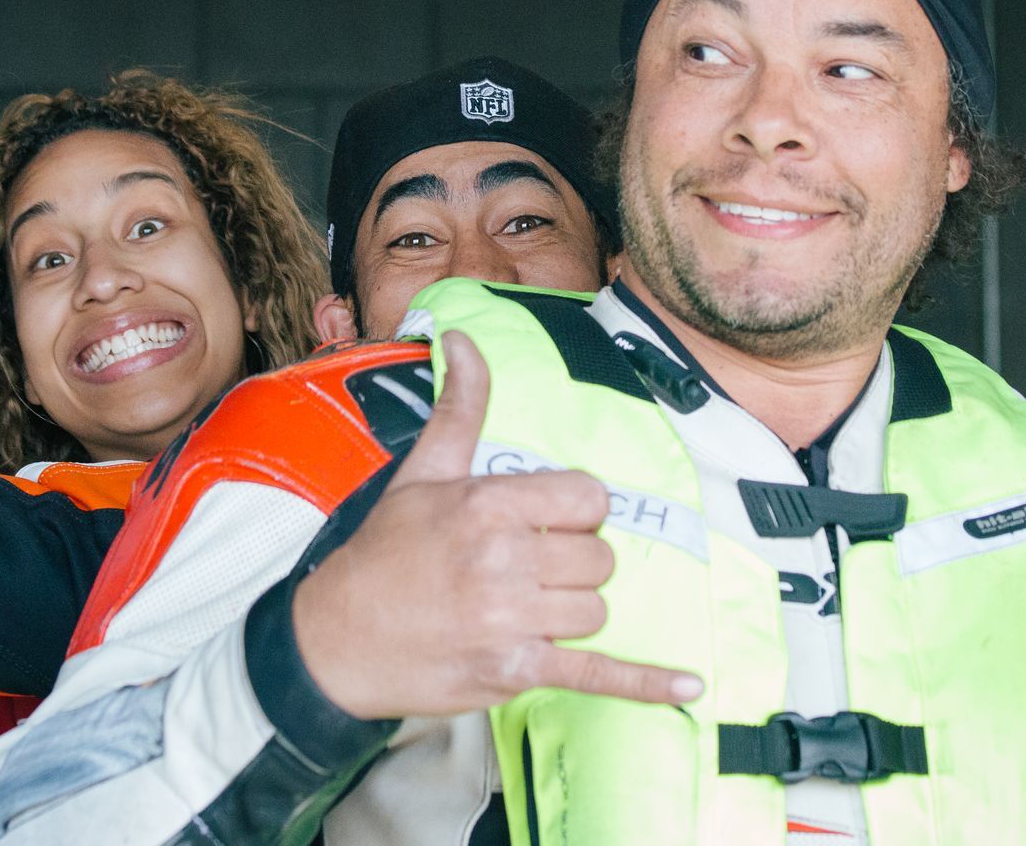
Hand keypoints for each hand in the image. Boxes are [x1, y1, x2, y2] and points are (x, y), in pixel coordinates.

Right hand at [291, 331, 702, 718]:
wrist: (336, 639)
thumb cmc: (384, 554)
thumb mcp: (421, 473)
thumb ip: (460, 408)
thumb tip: (464, 340)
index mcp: (489, 505)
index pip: (590, 499)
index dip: (578, 512)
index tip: (548, 523)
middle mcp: (504, 561)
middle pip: (599, 558)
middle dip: (576, 563)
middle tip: (531, 568)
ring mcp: (510, 621)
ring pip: (597, 609)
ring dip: (574, 610)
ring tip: (530, 607)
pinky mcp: (514, 673)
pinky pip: (596, 674)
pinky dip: (645, 682)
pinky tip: (690, 685)